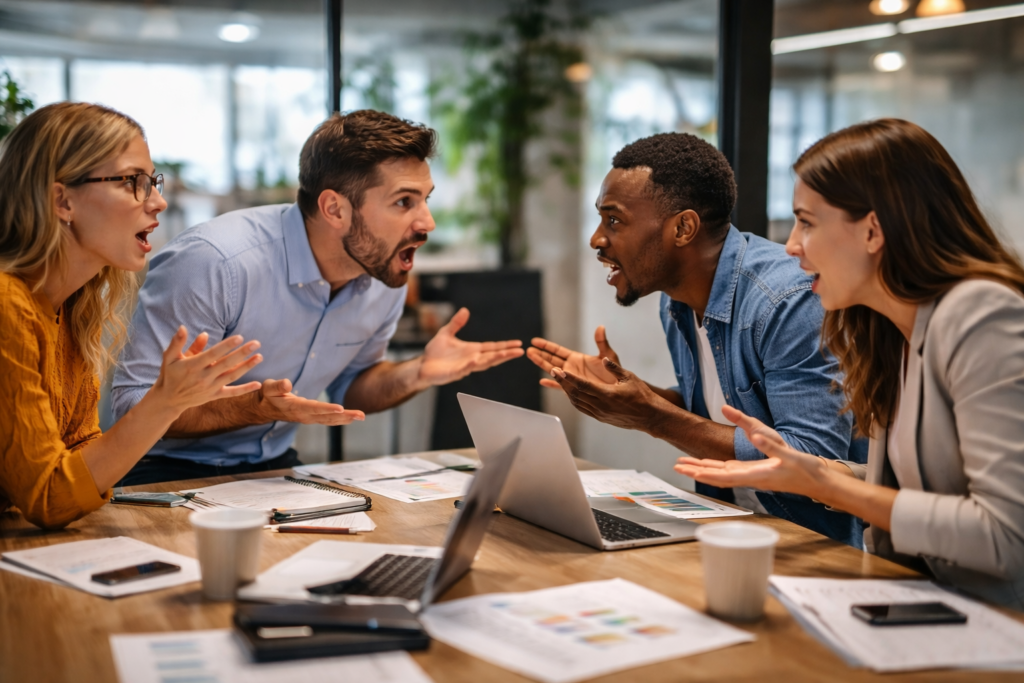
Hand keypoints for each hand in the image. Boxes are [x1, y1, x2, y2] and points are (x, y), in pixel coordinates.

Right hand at [152, 326, 262, 413]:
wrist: (168, 400)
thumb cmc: (170, 374)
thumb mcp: (169, 357)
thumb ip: (177, 342)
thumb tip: (183, 327)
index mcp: (193, 366)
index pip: (213, 354)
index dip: (227, 346)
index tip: (240, 337)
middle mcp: (204, 377)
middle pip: (226, 364)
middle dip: (242, 353)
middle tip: (256, 343)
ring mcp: (210, 387)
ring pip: (232, 376)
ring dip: (247, 367)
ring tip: (259, 357)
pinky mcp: (214, 396)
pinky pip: (232, 393)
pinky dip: (245, 389)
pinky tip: (258, 384)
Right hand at [255, 378, 365, 425]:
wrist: (264, 409)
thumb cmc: (267, 396)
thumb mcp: (269, 388)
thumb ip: (277, 386)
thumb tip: (287, 383)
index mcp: (295, 408)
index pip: (314, 408)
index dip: (327, 409)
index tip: (341, 408)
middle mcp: (304, 416)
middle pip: (327, 417)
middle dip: (345, 416)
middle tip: (361, 415)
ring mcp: (309, 418)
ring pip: (330, 420)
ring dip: (346, 419)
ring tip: (361, 416)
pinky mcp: (312, 418)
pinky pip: (328, 420)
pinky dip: (340, 419)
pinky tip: (351, 418)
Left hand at [417, 307, 523, 386]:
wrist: (422, 365)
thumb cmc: (435, 352)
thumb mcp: (446, 333)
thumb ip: (456, 323)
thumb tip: (465, 310)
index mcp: (472, 350)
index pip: (493, 347)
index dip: (505, 346)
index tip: (518, 344)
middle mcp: (472, 359)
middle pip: (493, 356)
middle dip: (506, 354)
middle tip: (520, 352)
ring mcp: (464, 367)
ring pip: (483, 364)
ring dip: (494, 359)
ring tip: (506, 354)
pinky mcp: (454, 373)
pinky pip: (464, 369)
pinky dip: (470, 365)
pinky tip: (476, 360)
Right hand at [528, 326, 620, 389]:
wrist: (617, 389)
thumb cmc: (614, 373)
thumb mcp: (608, 355)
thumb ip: (602, 342)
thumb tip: (601, 327)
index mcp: (576, 358)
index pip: (557, 350)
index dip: (546, 346)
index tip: (535, 341)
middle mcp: (571, 367)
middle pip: (551, 359)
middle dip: (539, 354)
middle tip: (528, 350)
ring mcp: (571, 378)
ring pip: (552, 370)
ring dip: (541, 364)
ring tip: (530, 357)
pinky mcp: (573, 389)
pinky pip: (560, 386)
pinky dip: (552, 384)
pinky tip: (543, 382)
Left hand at [549, 357, 664, 431]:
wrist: (649, 416)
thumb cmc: (641, 394)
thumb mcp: (629, 377)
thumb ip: (614, 368)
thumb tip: (603, 359)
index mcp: (607, 394)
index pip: (582, 385)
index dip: (568, 377)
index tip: (557, 370)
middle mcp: (601, 406)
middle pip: (576, 393)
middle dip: (562, 382)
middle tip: (552, 371)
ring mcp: (600, 414)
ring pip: (577, 402)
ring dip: (566, 391)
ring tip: (558, 380)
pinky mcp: (601, 418)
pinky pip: (583, 408)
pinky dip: (574, 400)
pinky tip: (571, 393)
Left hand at [673, 405, 826, 496]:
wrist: (818, 482)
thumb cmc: (805, 470)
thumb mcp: (788, 455)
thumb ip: (770, 446)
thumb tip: (753, 436)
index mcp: (756, 475)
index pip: (724, 476)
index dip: (704, 474)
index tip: (688, 471)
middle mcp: (750, 478)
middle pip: (717, 476)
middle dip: (696, 471)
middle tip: (675, 466)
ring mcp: (752, 476)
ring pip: (721, 473)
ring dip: (702, 469)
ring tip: (685, 464)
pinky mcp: (756, 472)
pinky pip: (730, 471)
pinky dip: (716, 468)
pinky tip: (708, 465)